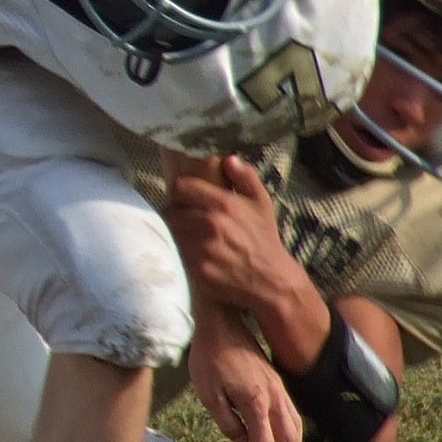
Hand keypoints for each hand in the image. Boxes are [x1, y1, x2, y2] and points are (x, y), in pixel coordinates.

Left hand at [164, 156, 287, 313]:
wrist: (272, 282)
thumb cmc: (264, 240)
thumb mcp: (262, 204)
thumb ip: (246, 177)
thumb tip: (228, 159)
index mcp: (223, 203)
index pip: (180, 187)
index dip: (180, 192)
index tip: (183, 198)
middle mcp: (210, 223)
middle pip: (170, 210)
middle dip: (176, 214)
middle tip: (184, 219)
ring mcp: (201, 247)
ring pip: (171, 232)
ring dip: (176, 232)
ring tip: (188, 236)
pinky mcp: (196, 269)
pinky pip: (177, 254)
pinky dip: (180, 252)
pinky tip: (192, 253)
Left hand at [188, 304, 302, 441]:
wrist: (221, 322)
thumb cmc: (210, 356)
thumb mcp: (208, 393)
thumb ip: (227, 422)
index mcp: (256, 402)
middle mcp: (274, 396)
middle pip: (291, 439)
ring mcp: (278, 386)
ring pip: (297, 425)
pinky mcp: (276, 378)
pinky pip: (293, 410)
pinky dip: (293, 429)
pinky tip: (282, 432)